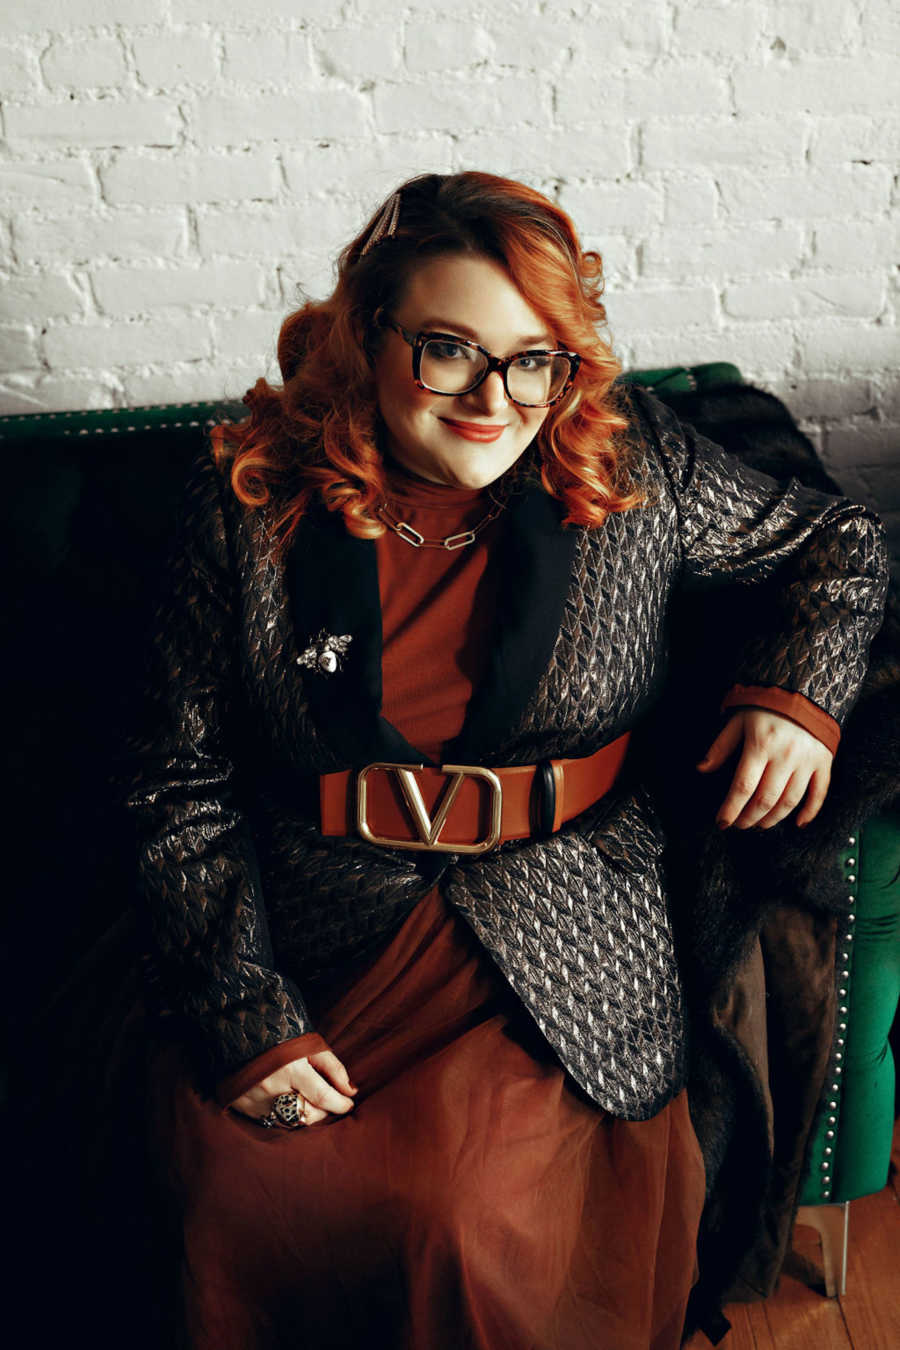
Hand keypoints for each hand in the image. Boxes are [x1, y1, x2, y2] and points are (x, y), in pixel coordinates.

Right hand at [229, 1049, 357, 1126]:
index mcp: (290, 1068)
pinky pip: (273, 1123)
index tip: (349, 1104)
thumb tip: (351, 1091)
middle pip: (308, 1114)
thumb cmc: (281, 1037)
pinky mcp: (244, 1109)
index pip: (322, 1097)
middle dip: (324, 1111)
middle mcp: (272, 1088)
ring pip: (292, 1123)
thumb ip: (333, 1068)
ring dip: (305, 1116)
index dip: (340, 1104)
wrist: (239, 1033)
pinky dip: (285, 1116)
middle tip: (329, 1101)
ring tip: (309, 1101)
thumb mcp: (310, 1045)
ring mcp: (256, 1101)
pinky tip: (288, 1103)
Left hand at [697, 709, 832, 829]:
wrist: (805, 687)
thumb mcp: (737, 720)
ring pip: (790, 801)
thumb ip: (721, 747)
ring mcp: (807, 761)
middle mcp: (785, 756)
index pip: (743, 787)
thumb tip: (702, 769)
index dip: (731, 809)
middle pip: (765, 799)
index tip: (721, 823)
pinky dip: (810, 812)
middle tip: (739, 825)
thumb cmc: (765, 705)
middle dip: (749, 818)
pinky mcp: (824, 762)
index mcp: (760, 745)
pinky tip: (798, 824)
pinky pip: (819, 793)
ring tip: (759, 824)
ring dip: (773, 819)